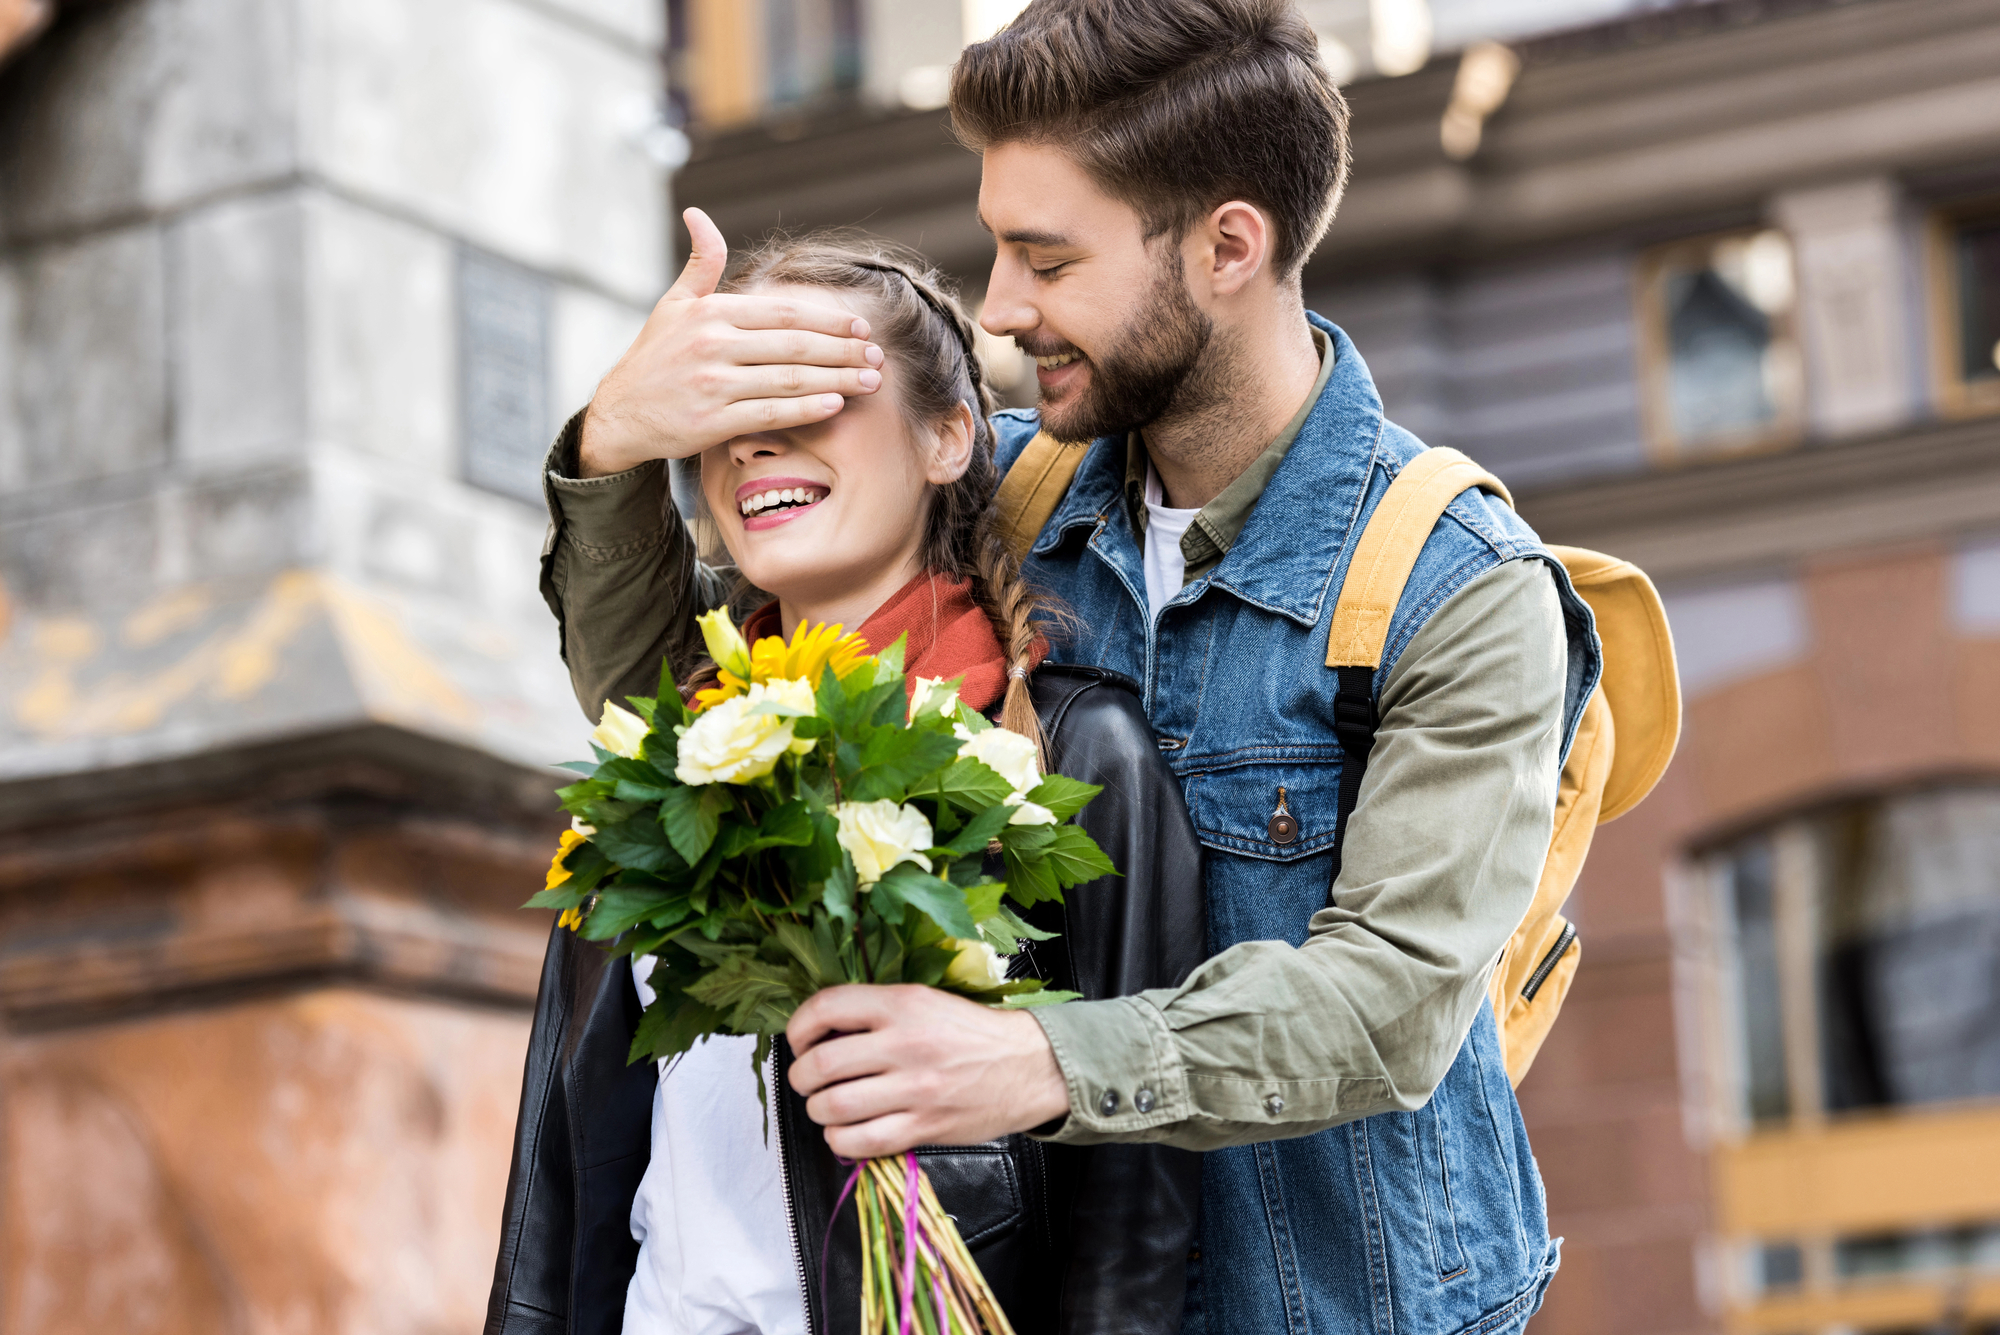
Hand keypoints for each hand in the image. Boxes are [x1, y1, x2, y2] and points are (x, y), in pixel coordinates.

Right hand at [577, 208, 886, 476]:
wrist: (620, 413)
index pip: (784, 312)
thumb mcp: (673, 303)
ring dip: (837, 379)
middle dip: (844, 350)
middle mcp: (713, 344)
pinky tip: (835, 404)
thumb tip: (697, 214)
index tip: (862, 326)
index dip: (828, 319)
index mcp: (711, 313)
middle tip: (878, 355)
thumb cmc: (654, 357)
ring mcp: (713, 384)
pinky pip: (771, 412)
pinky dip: (806, 408)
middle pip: (795, 344)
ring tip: (871, 381)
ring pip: (790, 379)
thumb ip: (700, 263)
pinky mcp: (713, 420)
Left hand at [786, 984, 1070, 1156]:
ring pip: (834, 1106)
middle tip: (808, 1079)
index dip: (798, 1028)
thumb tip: (820, 1032)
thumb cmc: (972, 1033)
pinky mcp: (924, 1126)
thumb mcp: (925, 1001)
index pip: (826, 1008)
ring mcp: (915, 1088)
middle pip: (820, 1064)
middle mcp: (905, 1043)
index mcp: (903, 1003)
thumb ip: (876, 1012)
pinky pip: (861, 1141)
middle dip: (801, 1076)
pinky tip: (845, 1131)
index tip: (799, 1041)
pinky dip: (840, 1140)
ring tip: (826, 1105)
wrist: (1028, 1065)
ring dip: (817, 1110)